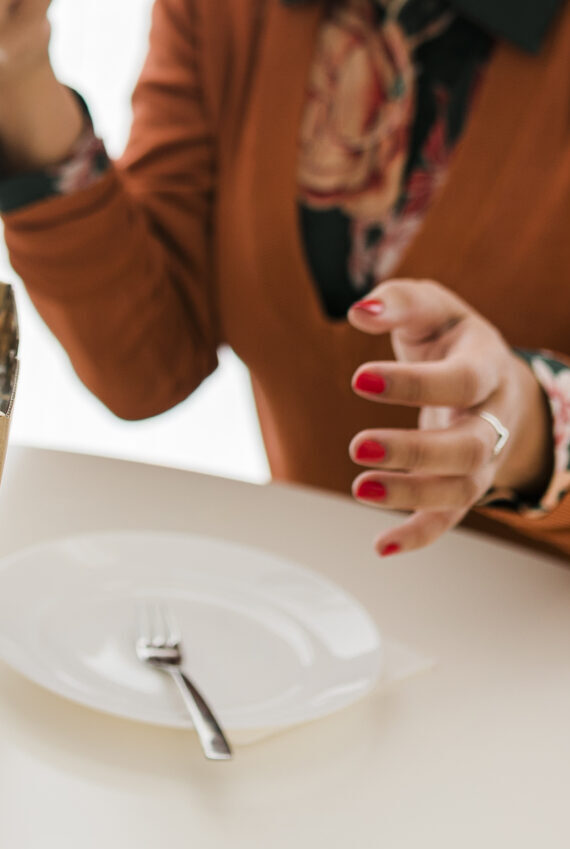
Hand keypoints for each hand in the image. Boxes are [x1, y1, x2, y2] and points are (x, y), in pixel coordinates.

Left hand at [346, 278, 551, 554]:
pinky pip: (449, 517)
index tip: (358, 379)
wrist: (490, 373)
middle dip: (414, 451)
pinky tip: (381, 546)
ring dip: (413, 494)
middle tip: (356, 446)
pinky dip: (419, 535)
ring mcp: (482, 457)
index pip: (460, 381)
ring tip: (360, 489)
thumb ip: (398, 302)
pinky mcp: (463, 484)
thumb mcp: (431, 306)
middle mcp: (493, 418)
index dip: (413, 383)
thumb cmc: (449, 336)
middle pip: (468, 446)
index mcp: (487, 367)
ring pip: (461, 488)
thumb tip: (360, 310)